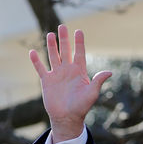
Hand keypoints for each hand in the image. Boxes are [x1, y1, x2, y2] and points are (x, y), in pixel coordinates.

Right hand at [28, 24, 111, 141]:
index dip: (79, 43)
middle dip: (64, 39)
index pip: (79, 53)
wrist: (67, 118)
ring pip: (53, 56)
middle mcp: (68, 70)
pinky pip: (40, 68)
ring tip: (50, 34)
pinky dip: (36, 61)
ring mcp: (57, 75)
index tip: (79, 31)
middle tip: (62, 26)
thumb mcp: (92, 93)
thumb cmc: (82, 106)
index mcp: (79, 71)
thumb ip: (98, 81)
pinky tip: (32, 52)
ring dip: (51, 46)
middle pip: (65, 51)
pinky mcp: (47, 81)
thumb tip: (110, 72)